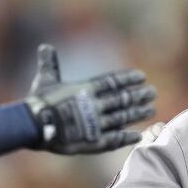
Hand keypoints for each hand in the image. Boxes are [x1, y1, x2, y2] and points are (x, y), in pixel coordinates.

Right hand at [25, 44, 155, 153]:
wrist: (34, 126)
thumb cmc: (39, 102)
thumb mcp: (45, 80)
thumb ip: (49, 64)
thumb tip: (45, 46)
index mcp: (85, 89)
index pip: (112, 82)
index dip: (128, 79)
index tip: (142, 76)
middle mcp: (95, 105)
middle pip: (122, 99)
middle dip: (139, 96)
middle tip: (152, 93)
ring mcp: (96, 124)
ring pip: (122, 118)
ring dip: (138, 113)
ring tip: (151, 109)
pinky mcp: (93, 142)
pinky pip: (115, 139)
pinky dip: (127, 137)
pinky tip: (139, 135)